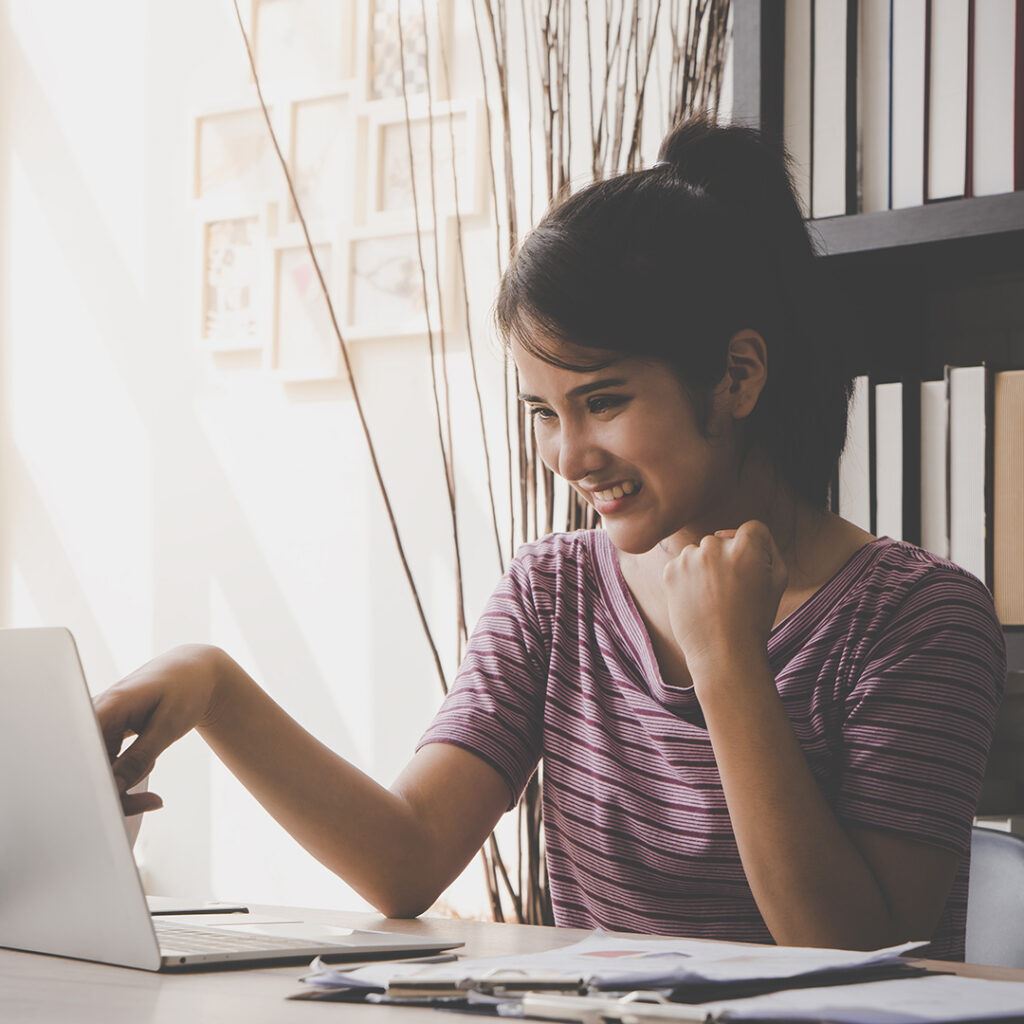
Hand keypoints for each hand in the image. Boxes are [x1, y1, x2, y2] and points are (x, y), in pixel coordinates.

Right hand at [92, 644, 226, 816]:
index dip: (90, 780)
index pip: (82, 751)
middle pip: (87, 764)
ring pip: (97, 768)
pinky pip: (106, 762)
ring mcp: (99, 722)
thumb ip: (140, 757)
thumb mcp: (169, 726)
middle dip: (115, 790)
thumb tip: (114, 788)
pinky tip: (149, 763)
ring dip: (124, 782)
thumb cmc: (186, 690)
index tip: (114, 799)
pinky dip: (127, 773)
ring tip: (156, 770)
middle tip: (151, 802)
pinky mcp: (106, 731)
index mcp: (108, 705)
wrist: (195, 672)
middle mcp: (95, 713)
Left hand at [661, 520, 787, 680]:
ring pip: (700, 552)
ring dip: (705, 568)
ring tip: (713, 599)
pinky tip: (698, 600)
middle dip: (727, 559)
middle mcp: (715, 546)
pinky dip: (688, 578)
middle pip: (722, 540)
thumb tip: (738, 533)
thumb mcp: (778, 580)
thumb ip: (766, 547)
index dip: (755, 548)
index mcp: (746, 547)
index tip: (750, 569)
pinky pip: (682, 564)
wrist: (723, 652)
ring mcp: (690, 558)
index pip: (752, 528)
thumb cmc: (755, 618)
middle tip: (732, 591)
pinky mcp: (671, 571)